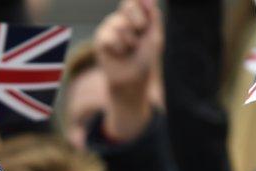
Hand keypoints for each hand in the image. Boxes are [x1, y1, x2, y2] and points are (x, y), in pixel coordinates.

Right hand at [95, 0, 161, 139]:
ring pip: (120, 26)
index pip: (136, 0)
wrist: (133, 79)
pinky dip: (119, 48)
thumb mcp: (155, 36)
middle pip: (128, 5)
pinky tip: (119, 54)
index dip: (142, 9)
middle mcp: (122, 17)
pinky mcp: (100, 38)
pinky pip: (110, 38)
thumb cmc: (146, 57)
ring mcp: (110, 26)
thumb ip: (153, 16)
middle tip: (140, 36)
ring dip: (130, 41)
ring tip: (130, 49)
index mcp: (137, 14)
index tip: (146, 22)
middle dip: (139, 23)